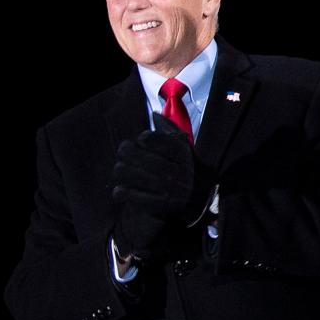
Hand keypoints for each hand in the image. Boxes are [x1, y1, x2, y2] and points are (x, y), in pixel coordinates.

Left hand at [111, 114, 199, 259]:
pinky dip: (127, 194)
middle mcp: (179, 172)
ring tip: (118, 169)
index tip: (141, 139)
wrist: (201, 198)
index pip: (164, 142)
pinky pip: (141, 199)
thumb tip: (154, 114)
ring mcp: (171, 190)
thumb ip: (169, 129)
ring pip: (143, 179)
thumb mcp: (184, 146)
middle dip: (130, 153)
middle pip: (150, 161)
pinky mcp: (163, 205)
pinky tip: (118, 190)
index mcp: (184, 155)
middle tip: (122, 150)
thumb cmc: (185, 167)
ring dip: (125, 172)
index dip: (148, 139)